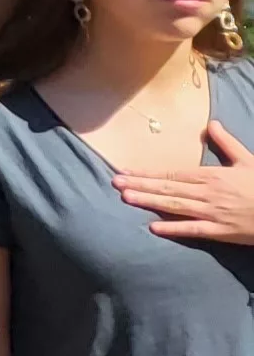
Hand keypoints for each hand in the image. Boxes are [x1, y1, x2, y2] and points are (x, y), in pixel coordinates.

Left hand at [118, 121, 253, 242]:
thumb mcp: (247, 159)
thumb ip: (227, 143)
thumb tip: (212, 123)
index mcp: (212, 175)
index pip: (172, 173)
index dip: (148, 172)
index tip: (126, 171)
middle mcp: (208, 193)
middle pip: (168, 188)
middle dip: (140, 185)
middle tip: (114, 182)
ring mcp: (213, 213)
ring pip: (175, 206)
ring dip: (150, 201)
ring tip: (126, 198)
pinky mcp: (222, 232)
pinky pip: (194, 230)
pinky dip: (174, 229)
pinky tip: (154, 228)